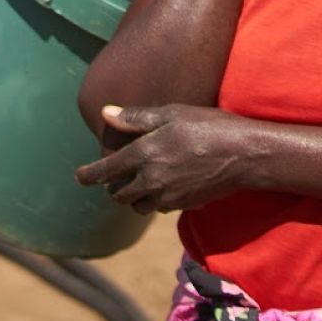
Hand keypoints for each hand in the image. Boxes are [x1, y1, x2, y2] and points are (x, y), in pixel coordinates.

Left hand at [74, 104, 249, 213]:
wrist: (243, 154)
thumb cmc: (207, 125)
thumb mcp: (171, 113)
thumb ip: (136, 118)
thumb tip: (106, 114)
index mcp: (144, 154)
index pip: (107, 171)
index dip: (89, 175)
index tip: (78, 177)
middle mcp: (152, 180)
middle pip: (119, 194)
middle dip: (113, 186)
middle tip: (113, 176)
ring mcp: (168, 196)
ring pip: (138, 205)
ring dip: (133, 196)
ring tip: (138, 181)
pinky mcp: (183, 205)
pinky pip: (159, 207)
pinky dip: (154, 199)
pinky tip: (164, 184)